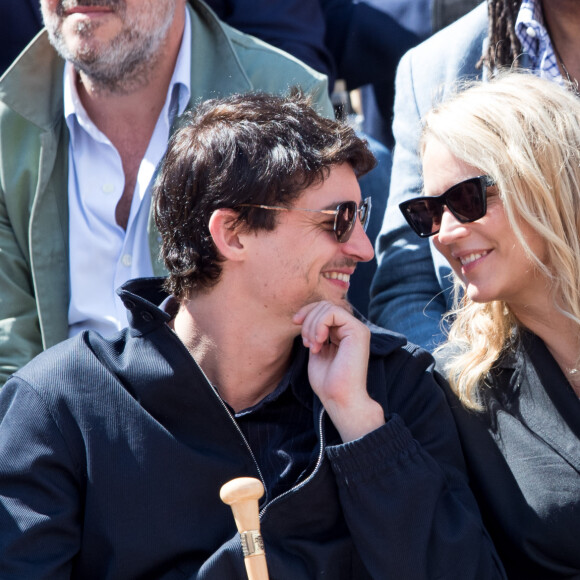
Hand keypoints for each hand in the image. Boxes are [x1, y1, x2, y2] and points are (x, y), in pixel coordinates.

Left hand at [293, 301, 384, 441]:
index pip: (323, 309)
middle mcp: (352, 328)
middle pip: (324, 305)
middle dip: (308, 320)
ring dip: (312, 325)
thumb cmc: (328, 382)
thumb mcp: (316, 351)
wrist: (340, 399)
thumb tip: (304, 317)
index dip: (306, 312)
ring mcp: (357, 329)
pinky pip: (333, 312)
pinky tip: (319, 342)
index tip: (295, 323)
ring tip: (313, 346)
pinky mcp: (358, 331)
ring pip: (327, 307)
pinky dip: (319, 324)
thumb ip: (314, 333)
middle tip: (306, 343)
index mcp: (343, 333)